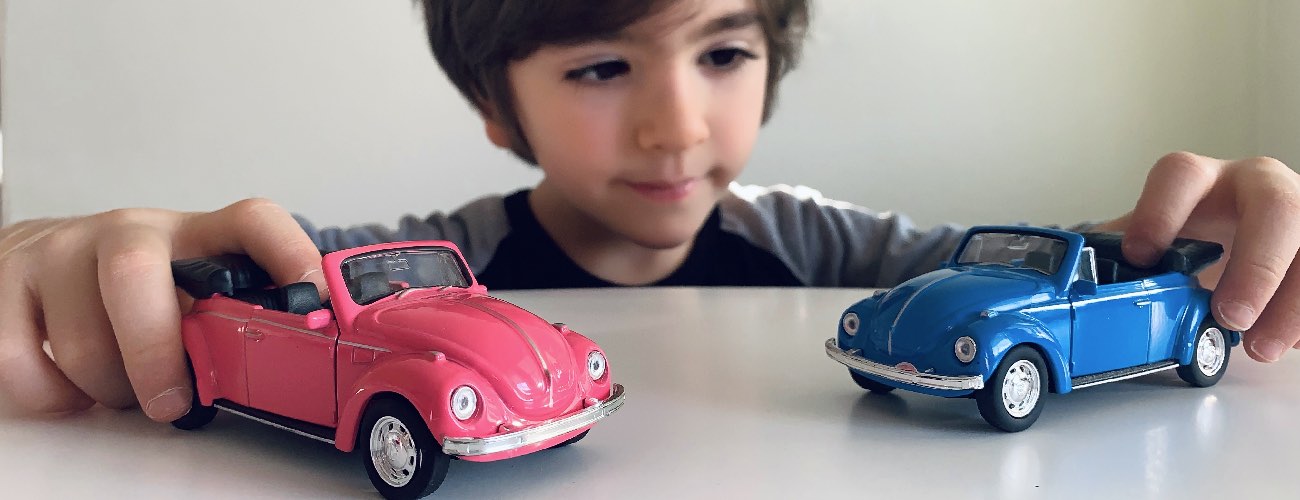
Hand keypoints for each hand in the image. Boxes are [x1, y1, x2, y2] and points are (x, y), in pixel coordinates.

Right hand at [0, 199, 325, 420]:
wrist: (40, 262)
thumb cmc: (135, 291)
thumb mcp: (190, 290)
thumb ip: (229, 318)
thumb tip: (286, 369)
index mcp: (194, 234)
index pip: (251, 221)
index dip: (287, 253)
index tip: (311, 299)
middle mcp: (131, 232)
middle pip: (136, 275)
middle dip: (155, 352)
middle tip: (174, 403)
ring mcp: (64, 252)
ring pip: (82, 335)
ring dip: (109, 387)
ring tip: (124, 390)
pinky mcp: (9, 282)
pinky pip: (20, 356)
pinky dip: (53, 394)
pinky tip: (73, 391)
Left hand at [1093, 152, 1299, 362]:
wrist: (1248, 246)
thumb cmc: (1197, 238)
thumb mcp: (1159, 242)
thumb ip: (1120, 253)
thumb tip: (1073, 278)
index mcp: (1204, 181)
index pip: (1181, 174)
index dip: (1159, 211)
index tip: (1138, 256)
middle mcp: (1258, 187)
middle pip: (1275, 207)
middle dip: (1256, 266)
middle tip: (1231, 317)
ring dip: (1292, 303)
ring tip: (1261, 349)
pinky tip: (1290, 343)